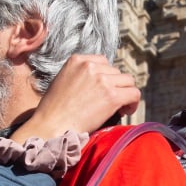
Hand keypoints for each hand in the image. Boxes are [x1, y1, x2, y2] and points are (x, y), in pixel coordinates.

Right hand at [11, 54, 140, 142]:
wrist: (50, 125)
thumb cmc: (53, 110)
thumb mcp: (63, 81)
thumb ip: (80, 75)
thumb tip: (100, 81)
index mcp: (76, 60)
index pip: (103, 62)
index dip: (106, 76)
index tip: (104, 89)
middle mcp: (90, 66)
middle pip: (116, 72)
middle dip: (115, 86)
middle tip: (110, 102)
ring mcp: (102, 80)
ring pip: (128, 81)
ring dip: (125, 93)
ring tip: (119, 107)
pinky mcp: (112, 95)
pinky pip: (134, 94)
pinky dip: (133, 103)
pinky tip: (125, 111)